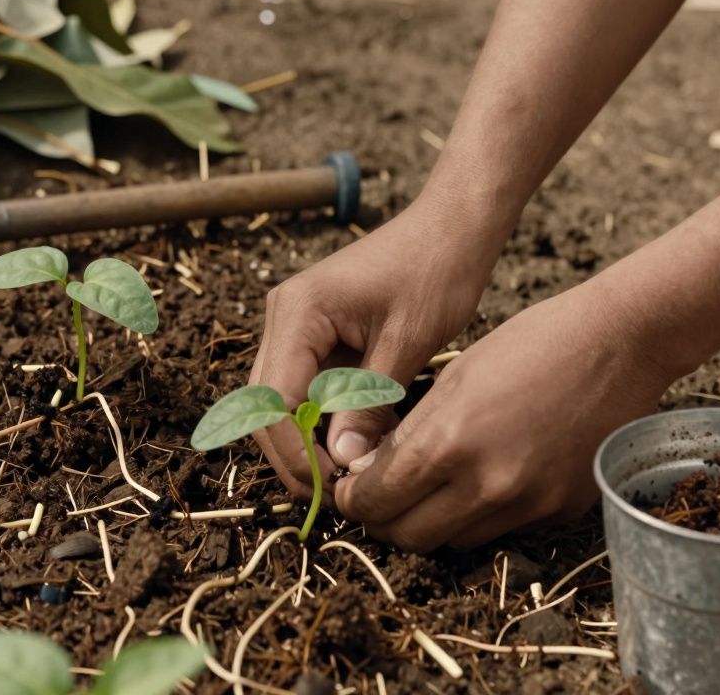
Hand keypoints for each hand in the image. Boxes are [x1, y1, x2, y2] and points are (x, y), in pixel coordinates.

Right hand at [250, 198, 492, 497]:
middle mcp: (284, 317)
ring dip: (309, 442)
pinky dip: (327, 422)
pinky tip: (361, 444)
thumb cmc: (436, 270)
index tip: (333, 487)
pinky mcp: (315, 335)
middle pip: (266, 406)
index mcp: (299, 311)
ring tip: (352, 475)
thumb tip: (343, 464)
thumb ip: (370, 404)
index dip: (295, 452)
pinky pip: (308, 390)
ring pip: (282, 403)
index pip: (274, 400)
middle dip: (295, 454)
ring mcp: (295, 326)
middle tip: (338, 494)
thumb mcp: (408, 343)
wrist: (453, 226)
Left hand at [333, 281, 678, 550]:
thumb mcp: (455, 375)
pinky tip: (482, 478)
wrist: (622, 343)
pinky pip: (502, 530)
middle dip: (385, 521)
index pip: (376, 501)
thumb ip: (410, 432)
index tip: (350, 488)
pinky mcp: (560, 512)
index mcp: (451, 440)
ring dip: (431, 522)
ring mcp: (529, 504)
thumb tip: (368, 472)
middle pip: (410, 537)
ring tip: (429, 487)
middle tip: (379, 497)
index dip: (353, 499)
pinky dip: (479, 515)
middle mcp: (488, 484)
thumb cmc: (534, 343)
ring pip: (454, 541)